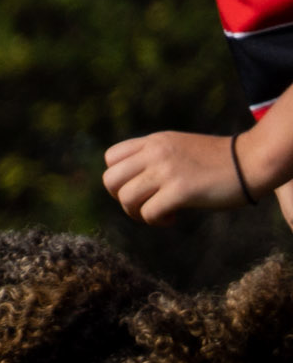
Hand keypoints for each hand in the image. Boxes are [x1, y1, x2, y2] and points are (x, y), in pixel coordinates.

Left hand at [102, 129, 250, 224]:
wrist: (252, 161)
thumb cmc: (219, 160)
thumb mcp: (179, 148)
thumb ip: (154, 158)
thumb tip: (130, 184)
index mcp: (154, 141)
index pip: (111, 158)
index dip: (118, 179)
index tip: (139, 188)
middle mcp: (155, 153)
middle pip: (110, 181)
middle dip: (121, 199)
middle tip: (144, 205)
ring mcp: (166, 170)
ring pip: (126, 198)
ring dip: (138, 214)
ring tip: (159, 214)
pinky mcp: (180, 190)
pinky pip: (148, 213)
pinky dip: (156, 221)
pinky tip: (173, 218)